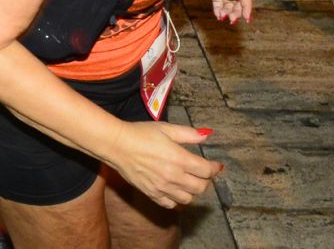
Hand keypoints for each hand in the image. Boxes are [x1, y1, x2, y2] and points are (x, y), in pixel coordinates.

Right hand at [106, 119, 222, 209]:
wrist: (117, 145)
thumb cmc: (141, 134)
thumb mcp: (167, 128)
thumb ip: (188, 134)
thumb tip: (207, 135)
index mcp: (180, 159)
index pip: (207, 171)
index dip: (214, 168)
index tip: (216, 166)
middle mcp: (174, 177)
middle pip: (201, 188)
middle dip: (205, 180)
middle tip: (202, 173)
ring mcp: (163, 188)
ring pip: (188, 199)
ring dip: (192, 191)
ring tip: (188, 181)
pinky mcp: (152, 194)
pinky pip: (171, 204)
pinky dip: (176, 200)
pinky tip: (174, 189)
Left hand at [196, 0, 253, 23]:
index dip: (247, 5)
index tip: (247, 18)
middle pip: (238, 0)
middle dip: (236, 11)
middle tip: (231, 20)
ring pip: (228, 3)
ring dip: (227, 11)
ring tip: (222, 17)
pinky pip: (219, 2)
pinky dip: (219, 9)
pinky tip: (218, 15)